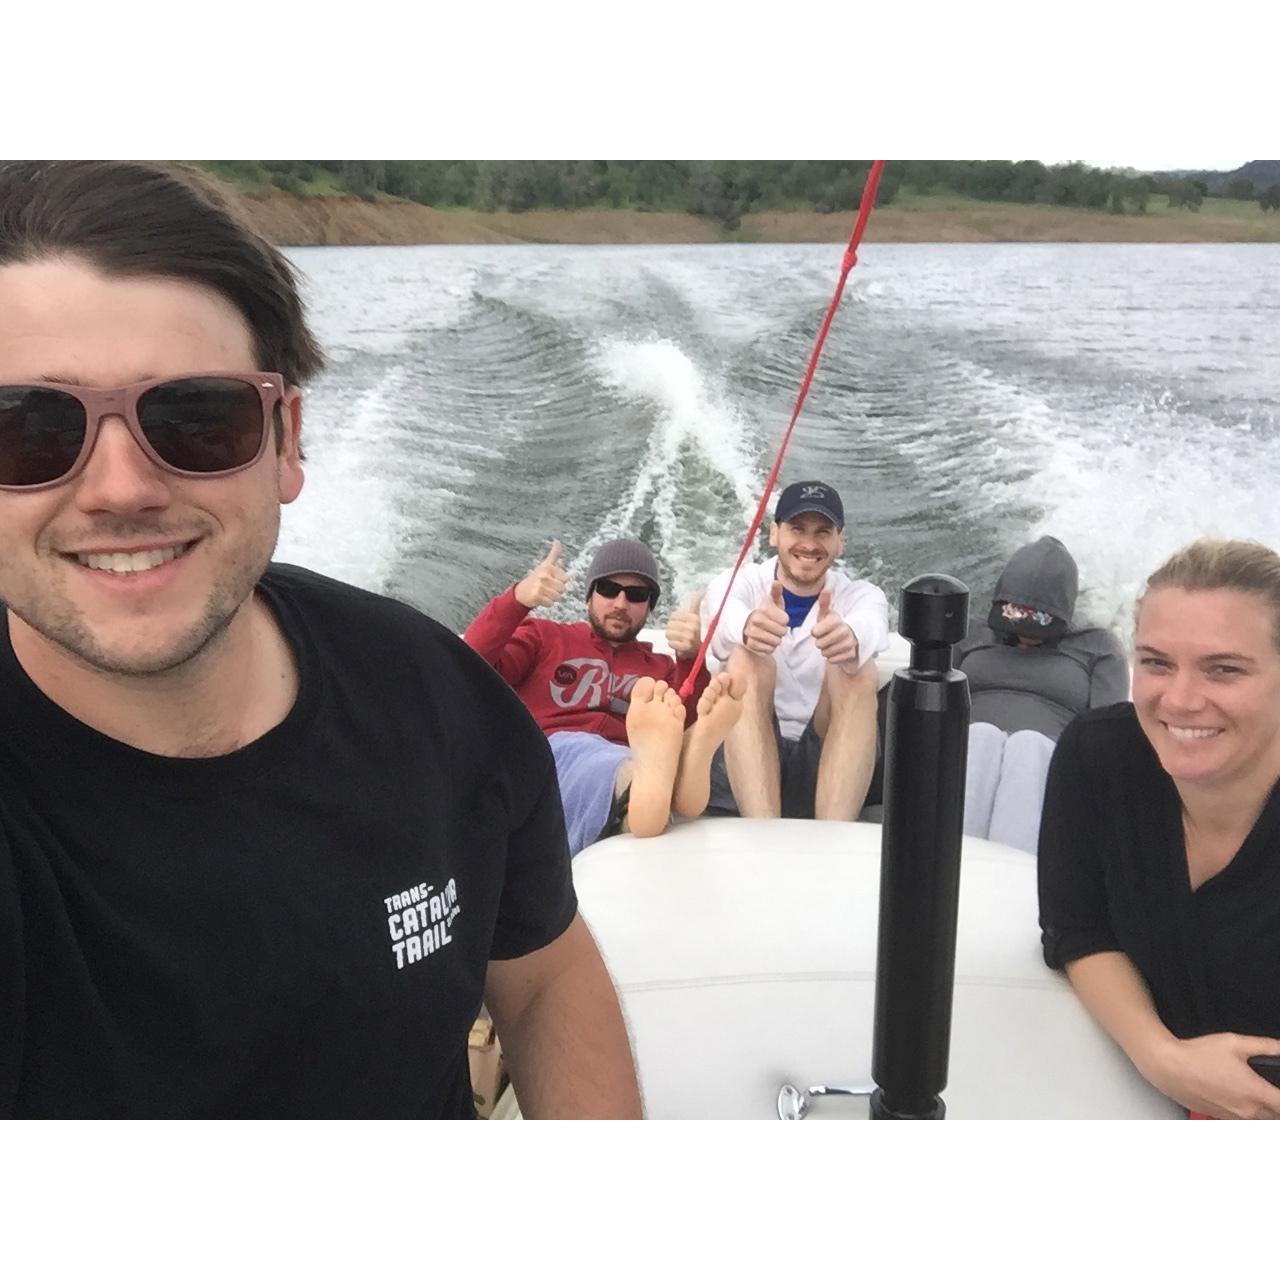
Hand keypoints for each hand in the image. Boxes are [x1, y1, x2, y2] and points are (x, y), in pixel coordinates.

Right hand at [515, 539, 568, 609]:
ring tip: (544, 593)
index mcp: (548, 567)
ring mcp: (540, 586)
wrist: (521, 592)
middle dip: (557, 590)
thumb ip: (554, 554)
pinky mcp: (536, 596)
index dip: (560, 581)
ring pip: (558, 597)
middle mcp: (544, 576)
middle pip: (563, 589)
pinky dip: (547, 603)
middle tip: (547, 588)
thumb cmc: (537, 577)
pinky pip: (551, 603)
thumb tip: (557, 541)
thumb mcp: (546, 564)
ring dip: (552, 598)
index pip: (566, 579)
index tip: (551, 579)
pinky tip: (540, 598)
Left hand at [665, 591, 703, 661]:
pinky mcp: (686, 647)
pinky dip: (673, 645)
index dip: (674, 621)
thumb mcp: (695, 615)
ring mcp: (690, 637)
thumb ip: (696, 602)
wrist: (697, 651)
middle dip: (672, 630)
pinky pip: (670, 643)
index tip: (681, 625)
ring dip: (672, 638)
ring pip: (668, 634)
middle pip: (669, 625)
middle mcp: (693, 626)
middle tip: (680, 634)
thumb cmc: (693, 631)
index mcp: (694, 617)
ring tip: (679, 639)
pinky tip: (680, 645)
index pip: (673, 616)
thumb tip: (702, 590)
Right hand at [743, 580, 787, 655]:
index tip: (777, 618)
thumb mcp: (770, 602)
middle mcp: (755, 623)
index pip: (785, 620)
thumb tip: (777, 582)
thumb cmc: (763, 613)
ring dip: (776, 639)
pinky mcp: (751, 646)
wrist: (745, 626)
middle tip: (774, 627)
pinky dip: (770, 647)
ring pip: (777, 642)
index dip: (784, 620)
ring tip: (770, 634)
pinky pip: (770, 650)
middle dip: (781, 630)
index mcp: (761, 611)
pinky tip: (765, 641)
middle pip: (782, 632)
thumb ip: (775, 592)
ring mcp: (752, 635)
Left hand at [811, 589, 859, 667]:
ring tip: (832, 644)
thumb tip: (825, 589)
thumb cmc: (834, 627)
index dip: (815, 632)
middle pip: (819, 644)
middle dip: (820, 642)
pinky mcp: (851, 655)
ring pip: (825, 653)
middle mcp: (845, 631)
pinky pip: (832, 660)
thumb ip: (824, 604)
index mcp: (837, 620)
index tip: (819, 630)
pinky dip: (832, 657)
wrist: (852, 640)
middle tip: (826, 638)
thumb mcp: (828, 615)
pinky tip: (837, 651)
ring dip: (826, 650)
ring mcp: (849, 644)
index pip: (815, 632)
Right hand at [1144, 1032, 1279, 1118]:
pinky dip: (1242, 1111)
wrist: (1169, 1067)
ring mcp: (1232, 1117)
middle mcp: (1246, 1110)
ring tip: (1246, 1090)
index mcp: (1255, 1092)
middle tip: (1265, 1088)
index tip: (1278, 1091)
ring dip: (1260, 1110)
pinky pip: (1239, 1120)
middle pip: (1275, 1116)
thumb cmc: (1198, 1055)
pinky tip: (1231, 1094)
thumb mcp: (1234, 1042)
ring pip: (1258, 1120)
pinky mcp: (1219, 1117)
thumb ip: (1265, 1046)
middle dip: (1274, 1104)